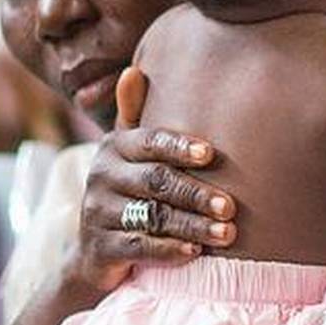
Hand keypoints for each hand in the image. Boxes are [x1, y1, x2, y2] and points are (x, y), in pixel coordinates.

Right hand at [71, 77, 235, 293]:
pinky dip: (170, 251)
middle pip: (156, 181)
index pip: (149, 141)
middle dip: (196, 193)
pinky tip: (196, 253)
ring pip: (153, 217)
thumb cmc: (129, 192)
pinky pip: (140, 247)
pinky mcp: (101, 247)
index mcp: (114, 147)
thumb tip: (132, 71)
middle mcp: (101, 176)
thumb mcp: (130, 155)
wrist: (95, 250)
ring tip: (226, 234)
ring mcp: (98, 213)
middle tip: (230, 206)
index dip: (178, 147)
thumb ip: (136, 116)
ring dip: (192, 226)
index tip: (210, 155)